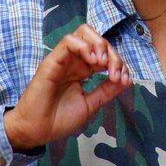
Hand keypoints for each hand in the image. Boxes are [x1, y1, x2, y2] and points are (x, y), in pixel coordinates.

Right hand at [3, 24, 130, 151]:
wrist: (37, 131)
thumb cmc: (59, 120)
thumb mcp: (90, 105)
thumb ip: (107, 91)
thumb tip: (128, 79)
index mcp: (83, 71)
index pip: (105, 54)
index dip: (118, 62)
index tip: (122, 80)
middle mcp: (74, 62)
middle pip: (97, 40)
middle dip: (112, 52)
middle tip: (114, 71)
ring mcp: (63, 59)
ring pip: (83, 33)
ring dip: (99, 44)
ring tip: (103, 63)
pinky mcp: (52, 61)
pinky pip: (68, 41)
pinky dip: (84, 46)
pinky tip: (93, 61)